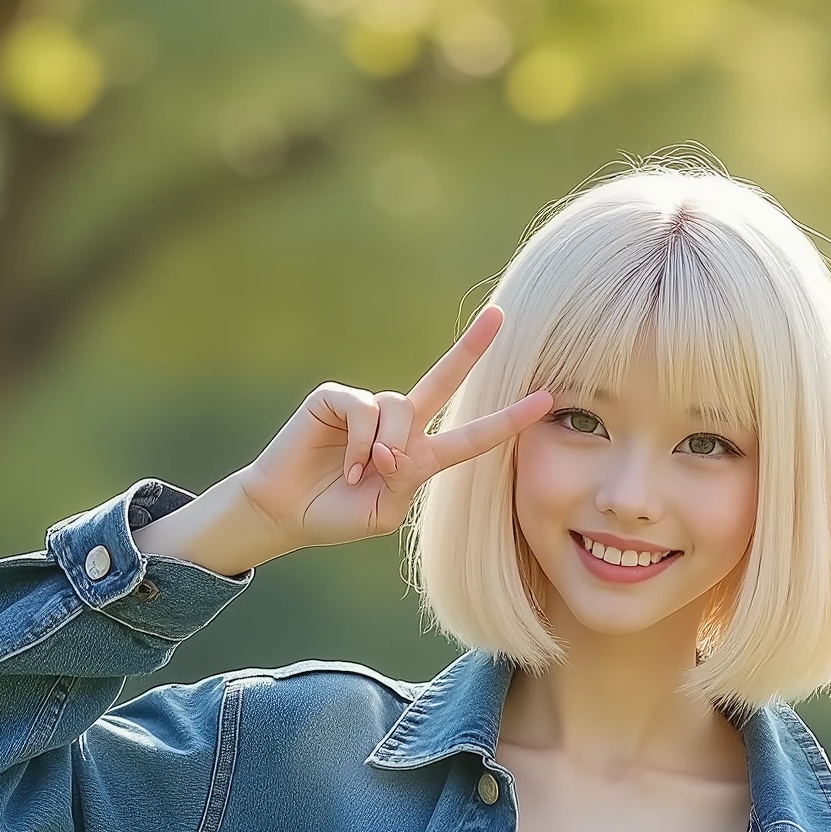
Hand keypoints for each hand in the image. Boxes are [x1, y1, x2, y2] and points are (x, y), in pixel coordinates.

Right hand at [226, 306, 554, 554]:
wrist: (284, 513)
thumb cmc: (336, 516)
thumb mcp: (384, 512)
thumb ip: (404, 480)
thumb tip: (397, 444)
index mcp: (419, 455)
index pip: (472, 435)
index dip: (509, 420)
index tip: (546, 400)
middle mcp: (399, 424)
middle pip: (444, 380)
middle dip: (472, 348)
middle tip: (501, 316)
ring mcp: (368, 409)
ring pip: (400, 408)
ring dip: (387, 444)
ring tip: (364, 473)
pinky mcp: (335, 398)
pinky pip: (363, 410)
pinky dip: (358, 442)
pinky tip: (345, 465)